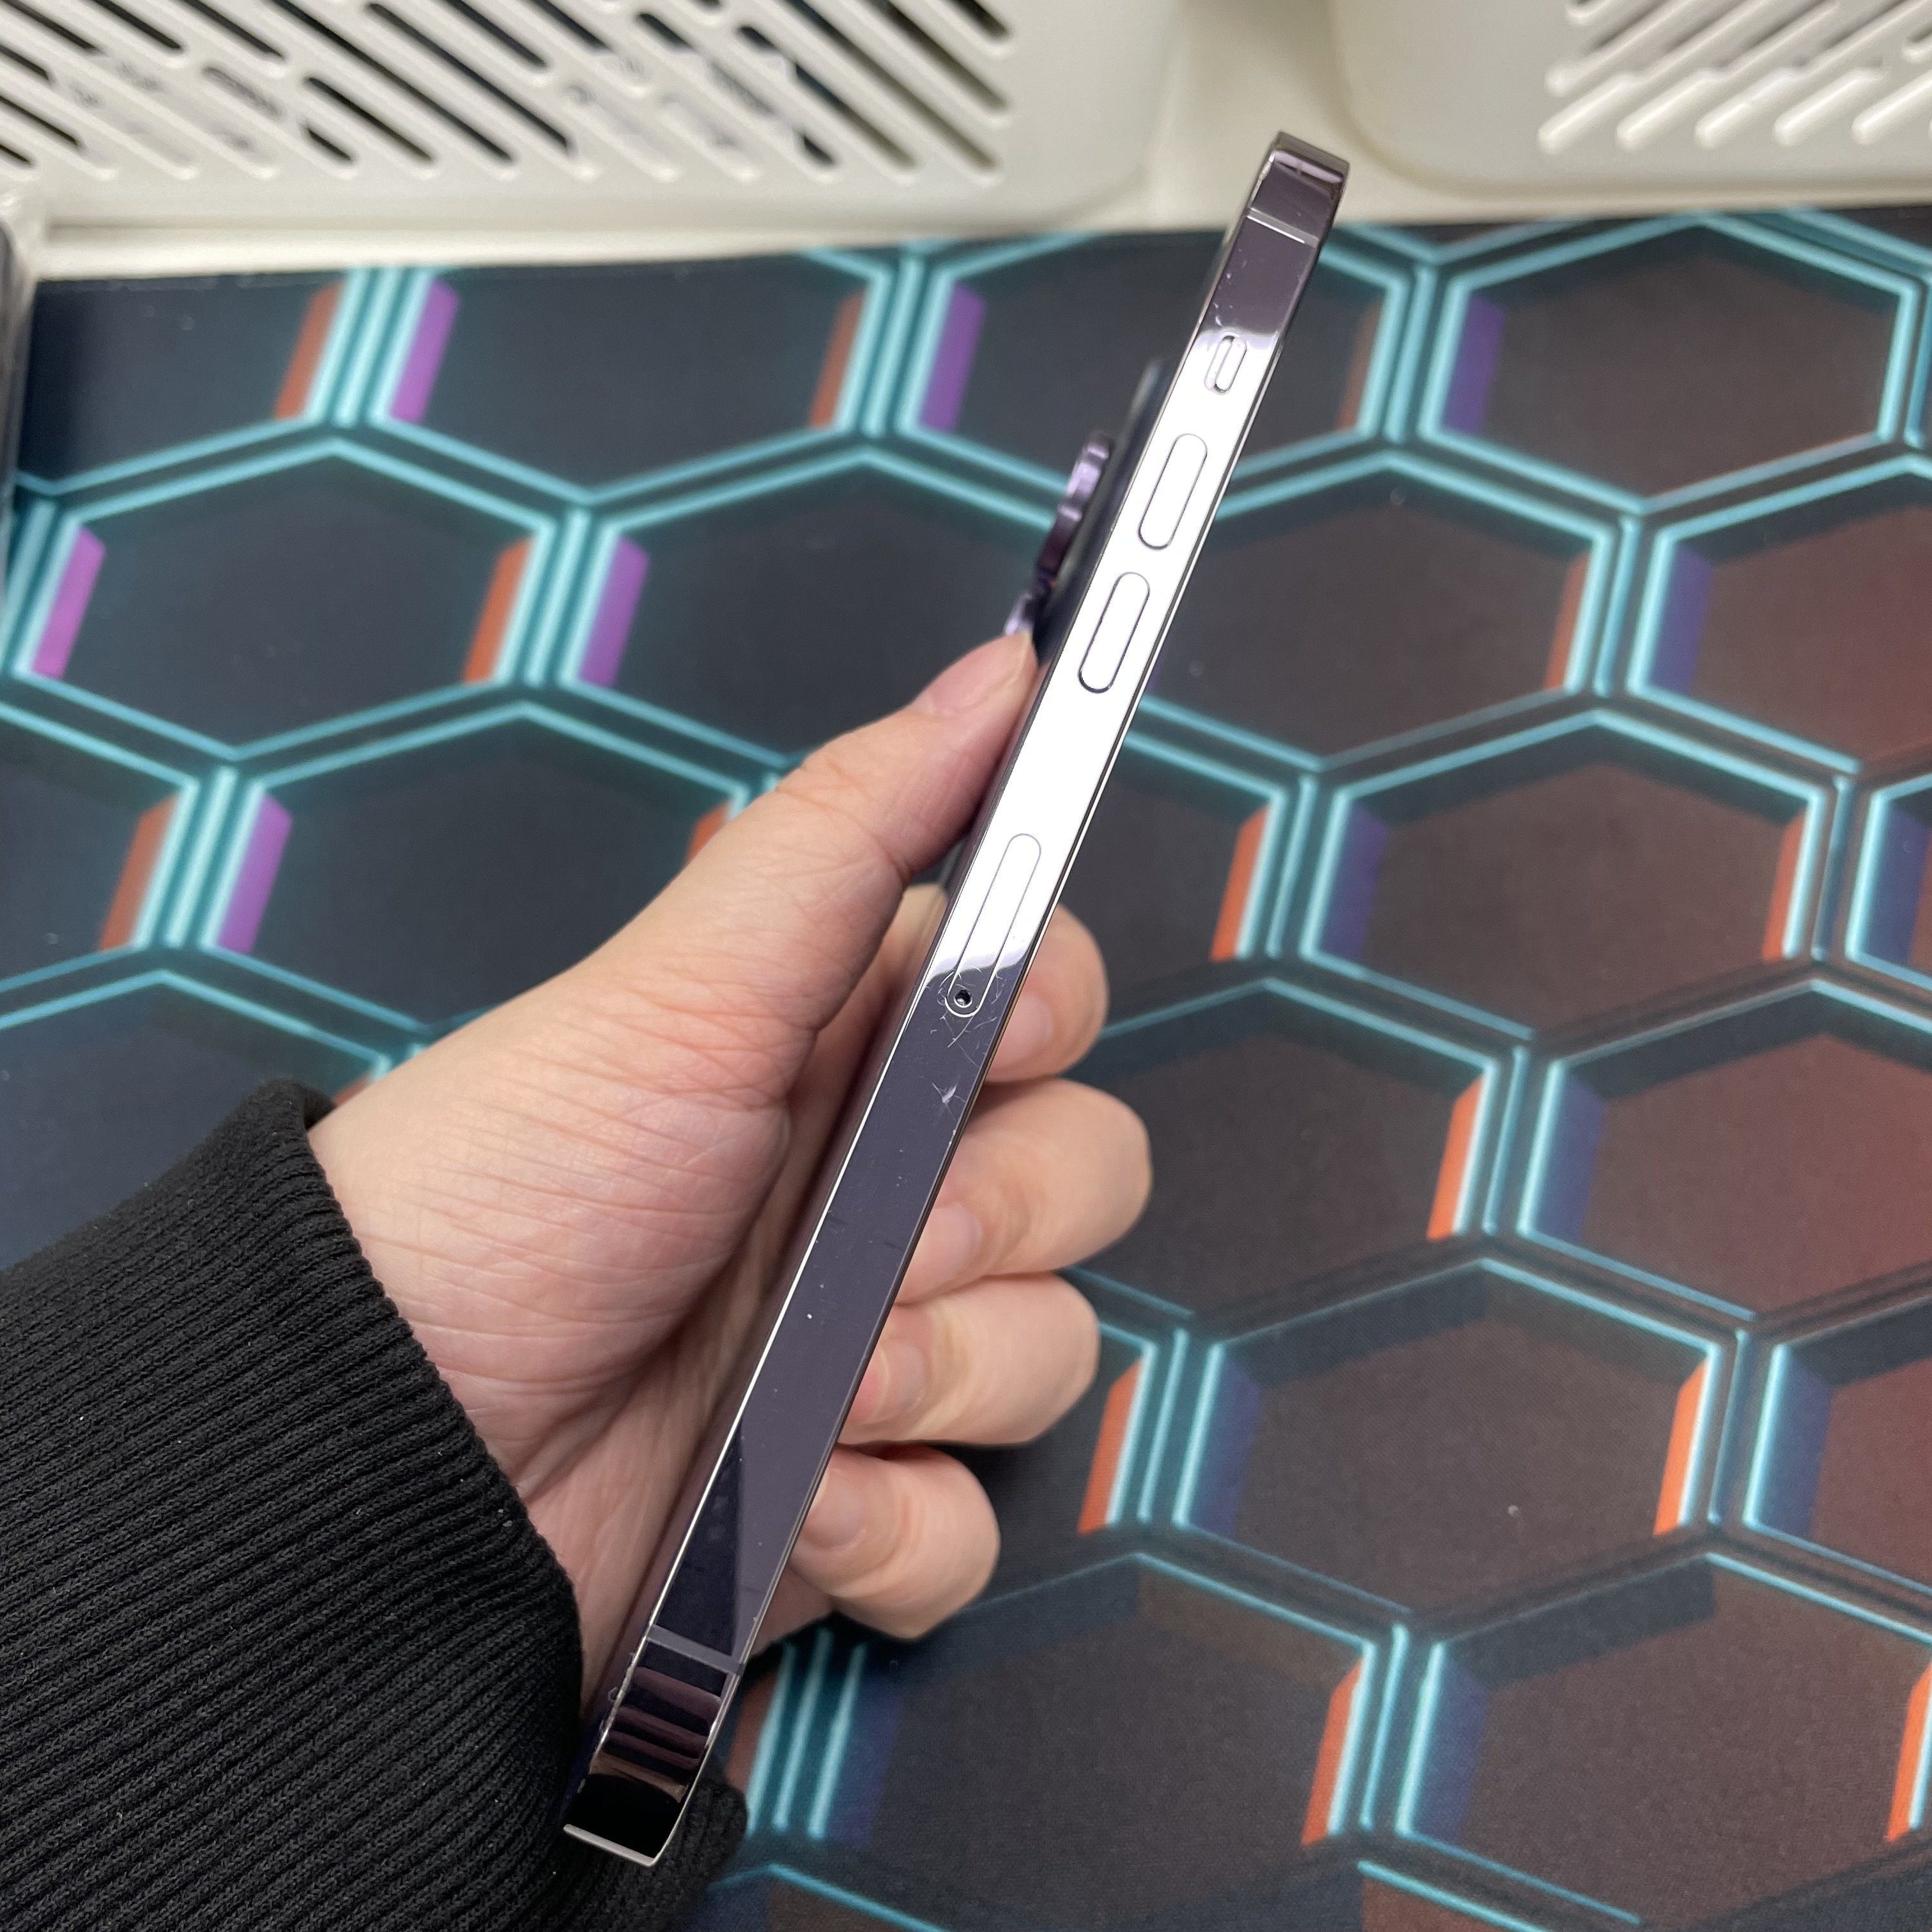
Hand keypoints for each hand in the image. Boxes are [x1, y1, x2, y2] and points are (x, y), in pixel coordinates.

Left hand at [308, 632, 1151, 1684]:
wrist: (386, 1445)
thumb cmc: (513, 1183)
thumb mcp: (682, 991)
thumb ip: (853, 831)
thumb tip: (997, 673)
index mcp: (847, 1051)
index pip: (1043, 1003)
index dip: (1048, 1017)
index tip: (989, 1038)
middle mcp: (878, 1191)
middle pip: (1084, 1173)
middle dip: (1003, 1215)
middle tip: (884, 1246)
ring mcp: (874, 1351)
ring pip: (1053, 1350)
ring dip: (947, 1374)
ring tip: (813, 1393)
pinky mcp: (851, 1503)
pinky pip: (976, 1524)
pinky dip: (901, 1522)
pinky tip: (796, 1504)